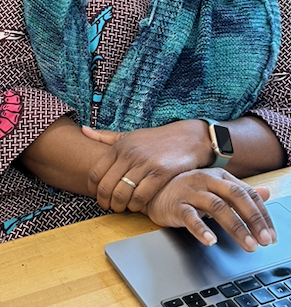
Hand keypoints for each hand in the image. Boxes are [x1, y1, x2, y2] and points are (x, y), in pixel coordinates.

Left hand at [82, 122, 211, 212]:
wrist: (186, 138)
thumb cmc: (155, 139)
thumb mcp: (129, 135)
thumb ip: (106, 136)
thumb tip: (83, 130)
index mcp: (119, 146)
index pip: (96, 172)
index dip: (93, 189)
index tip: (97, 196)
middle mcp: (129, 154)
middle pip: (107, 186)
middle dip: (104, 201)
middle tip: (108, 207)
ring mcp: (145, 164)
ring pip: (122, 193)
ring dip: (119, 206)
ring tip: (122, 208)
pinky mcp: (160, 173)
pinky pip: (142, 196)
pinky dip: (136, 205)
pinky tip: (137, 205)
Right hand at [143, 168, 276, 251]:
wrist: (152, 189)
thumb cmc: (186, 189)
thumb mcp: (215, 188)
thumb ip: (240, 191)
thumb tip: (267, 192)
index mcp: (218, 176)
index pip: (246, 193)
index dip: (261, 214)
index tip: (271, 234)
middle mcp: (206, 180)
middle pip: (235, 196)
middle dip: (253, 219)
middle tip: (264, 240)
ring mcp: (190, 191)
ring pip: (216, 206)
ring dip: (235, 227)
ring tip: (247, 245)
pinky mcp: (175, 204)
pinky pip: (190, 216)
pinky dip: (201, 229)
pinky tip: (211, 240)